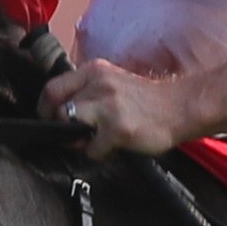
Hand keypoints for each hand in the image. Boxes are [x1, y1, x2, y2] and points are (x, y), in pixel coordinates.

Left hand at [50, 56, 226, 157]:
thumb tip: (63, 115)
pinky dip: (98, 153)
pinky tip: (113, 148)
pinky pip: (92, 149)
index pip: (53, 86)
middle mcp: (99, 84)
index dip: (45, 107)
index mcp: (95, 71)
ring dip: (77, 140)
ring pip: (70, 125)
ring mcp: (108, 106)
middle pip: (56, 107)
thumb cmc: (148, 101)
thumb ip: (88, 91)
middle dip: (57, 125)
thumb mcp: (113, 83)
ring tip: (94, 141)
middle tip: (71, 135)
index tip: (49, 119)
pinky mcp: (118, 128)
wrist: (181, 108)